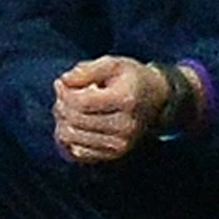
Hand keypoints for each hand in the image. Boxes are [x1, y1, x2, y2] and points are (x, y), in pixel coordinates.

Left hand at [52, 56, 168, 164]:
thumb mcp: (114, 64)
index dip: (64, 92)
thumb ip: (87, 70)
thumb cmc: (132, 79)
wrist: (157, 100)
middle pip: (73, 120)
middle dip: (61, 106)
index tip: (61, 84)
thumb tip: (63, 82)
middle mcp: (125, 125)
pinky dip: (68, 139)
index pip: (80, 102)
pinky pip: (76, 152)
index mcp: (126, 99)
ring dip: (62, 122)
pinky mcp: (114, 154)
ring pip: (70, 137)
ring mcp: (120, 143)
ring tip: (70, 110)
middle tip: (64, 96)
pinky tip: (75, 125)